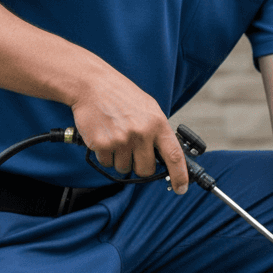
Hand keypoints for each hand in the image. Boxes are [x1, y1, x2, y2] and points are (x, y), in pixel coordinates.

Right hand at [70, 66, 189, 192]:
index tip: (181, 189)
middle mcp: (141, 133)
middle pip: (146, 170)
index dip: (180, 176)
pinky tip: (104, 136)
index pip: (174, 156)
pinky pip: (107, 163)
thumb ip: (158, 132)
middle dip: (139, 165)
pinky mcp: (102, 144)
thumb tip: (167, 159)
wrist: (91, 83)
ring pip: (124, 169)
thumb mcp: (149, 109)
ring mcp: (121, 140)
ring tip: (116, 137)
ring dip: (120, 159)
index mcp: (157, 124)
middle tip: (132, 149)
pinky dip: (105, 155)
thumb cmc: (121, 96)